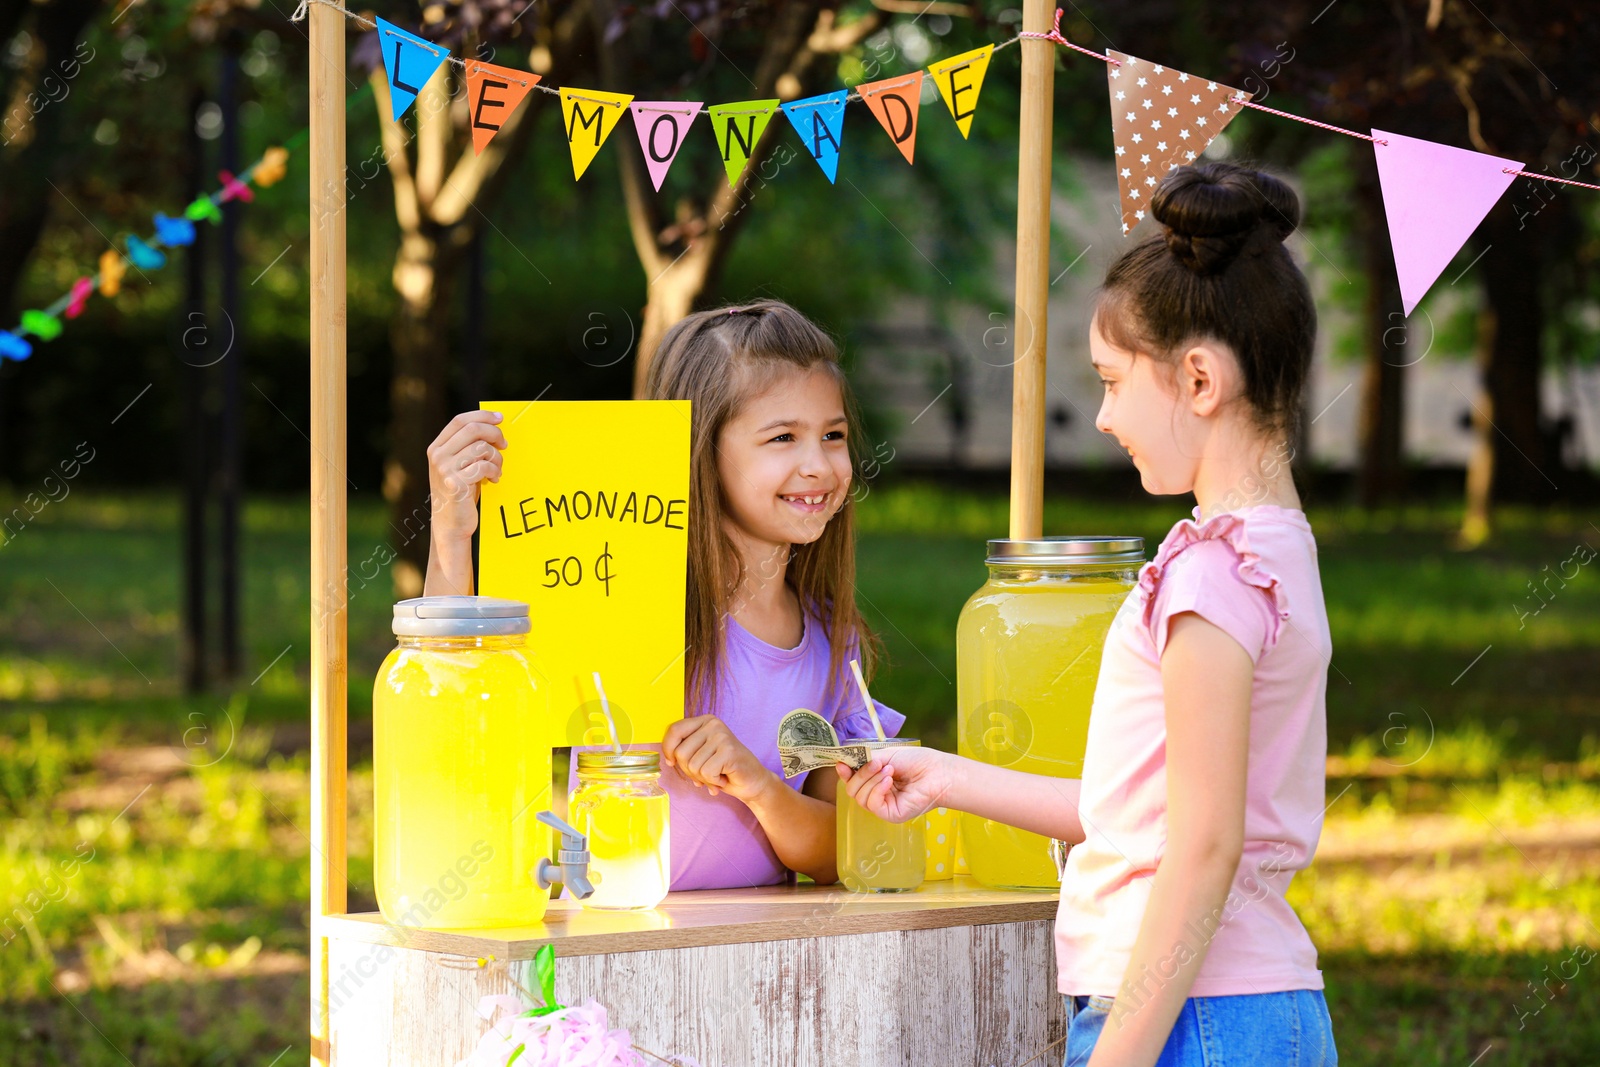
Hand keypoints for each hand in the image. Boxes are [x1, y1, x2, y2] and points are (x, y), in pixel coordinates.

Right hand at [427, 411, 506, 539]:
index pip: (460, 420)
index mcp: (437, 447)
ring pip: (481, 448)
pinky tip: (494, 480)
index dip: (482, 416)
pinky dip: (494, 471)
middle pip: (472, 429)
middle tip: (504, 445)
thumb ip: (468, 447)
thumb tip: (494, 427)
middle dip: (494, 434)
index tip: (500, 418)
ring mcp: (445, 469)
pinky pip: (483, 466)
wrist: (451, 524)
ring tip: (497, 470)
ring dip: (496, 458)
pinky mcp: (455, 483)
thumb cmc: (461, 493)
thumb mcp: (459, 466)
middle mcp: (438, 456)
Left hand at [661, 716, 772, 802]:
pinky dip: (714, 782)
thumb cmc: (724, 770)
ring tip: (717, 775)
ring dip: (703, 778)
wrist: (753, 781)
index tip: (672, 762)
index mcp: (704, 721)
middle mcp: (713, 724)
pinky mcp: (729, 750)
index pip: (674, 730)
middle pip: (681, 753)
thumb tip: (668, 758)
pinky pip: (706, 772)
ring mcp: (722, 736)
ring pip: (693, 766)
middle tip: (705, 774)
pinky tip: (724, 778)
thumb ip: (685, 750)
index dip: (668, 750)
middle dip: (689, 771)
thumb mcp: (701, 754)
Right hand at [836, 747, 952, 823]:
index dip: (844, 772)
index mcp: (874, 779)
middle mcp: (876, 793)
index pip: (852, 779)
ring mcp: (883, 805)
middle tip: (877, 763)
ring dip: (872, 780)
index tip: (842, 764)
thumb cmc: (917, 762)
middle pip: (852, 789)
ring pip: (860, 797)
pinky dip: (877, 790)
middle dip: (861, 774)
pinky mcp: (890, 814)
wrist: (937, 772)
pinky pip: (873, 804)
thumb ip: (865, 760)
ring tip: (889, 770)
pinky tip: (889, 781)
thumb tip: (843, 761)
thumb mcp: (886, 755)